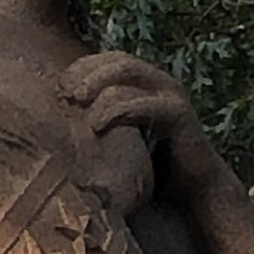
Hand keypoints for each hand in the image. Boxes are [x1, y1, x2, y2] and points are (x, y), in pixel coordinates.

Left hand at [59, 50, 223, 202]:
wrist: (194, 193)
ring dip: (96, 82)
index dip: (81, 67)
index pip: (108, 59)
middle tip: (64, 91)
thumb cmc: (151, 165)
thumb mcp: (118, 136)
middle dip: (86, 70)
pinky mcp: (179, 114)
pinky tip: (96, 125)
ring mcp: (171, 94)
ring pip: (128, 71)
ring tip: (75, 100)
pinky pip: (144, 103)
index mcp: (145, 83)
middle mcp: (159, 82)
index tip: (58, 86)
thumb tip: (59, 110)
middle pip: (117, 59)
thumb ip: (97, 118)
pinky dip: (116, 110)